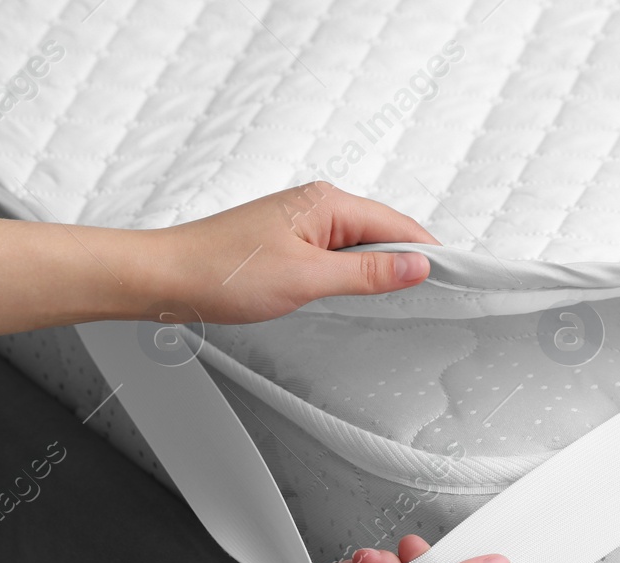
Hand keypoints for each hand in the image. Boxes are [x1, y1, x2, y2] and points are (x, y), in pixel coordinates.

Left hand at [147, 182, 437, 323]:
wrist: (163, 278)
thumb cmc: (222, 272)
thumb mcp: (307, 279)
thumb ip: (368, 273)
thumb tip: (418, 265)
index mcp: (326, 203)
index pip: (399, 226)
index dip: (430, 255)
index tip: (456, 284)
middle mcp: (318, 205)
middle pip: (385, 234)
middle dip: (408, 265)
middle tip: (433, 301)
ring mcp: (304, 224)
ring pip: (362, 247)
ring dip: (380, 273)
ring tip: (398, 302)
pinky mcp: (291, 243)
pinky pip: (340, 256)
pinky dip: (355, 276)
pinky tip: (357, 297)